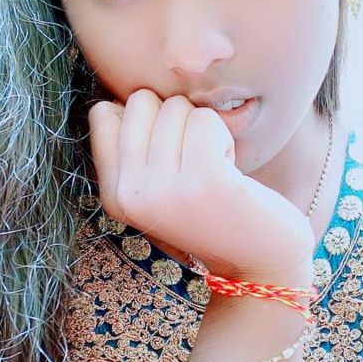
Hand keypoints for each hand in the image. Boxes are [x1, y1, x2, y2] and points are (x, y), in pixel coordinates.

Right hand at [87, 88, 313, 282]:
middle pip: (141, 102)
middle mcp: (129, 194)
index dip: (144, 118)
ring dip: (203, 128)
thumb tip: (121, 97)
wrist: (259, 265)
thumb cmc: (213, 214)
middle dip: (174, 117)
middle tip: (194, 158)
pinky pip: (205, 119)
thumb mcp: (158, 189)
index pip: (103, 114)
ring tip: (214, 168)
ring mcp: (163, 189)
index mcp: (113, 195)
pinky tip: (229, 169)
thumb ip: (133, 149)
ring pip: (175, 107)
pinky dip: (223, 135)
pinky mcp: (202, 180)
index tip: (168, 152)